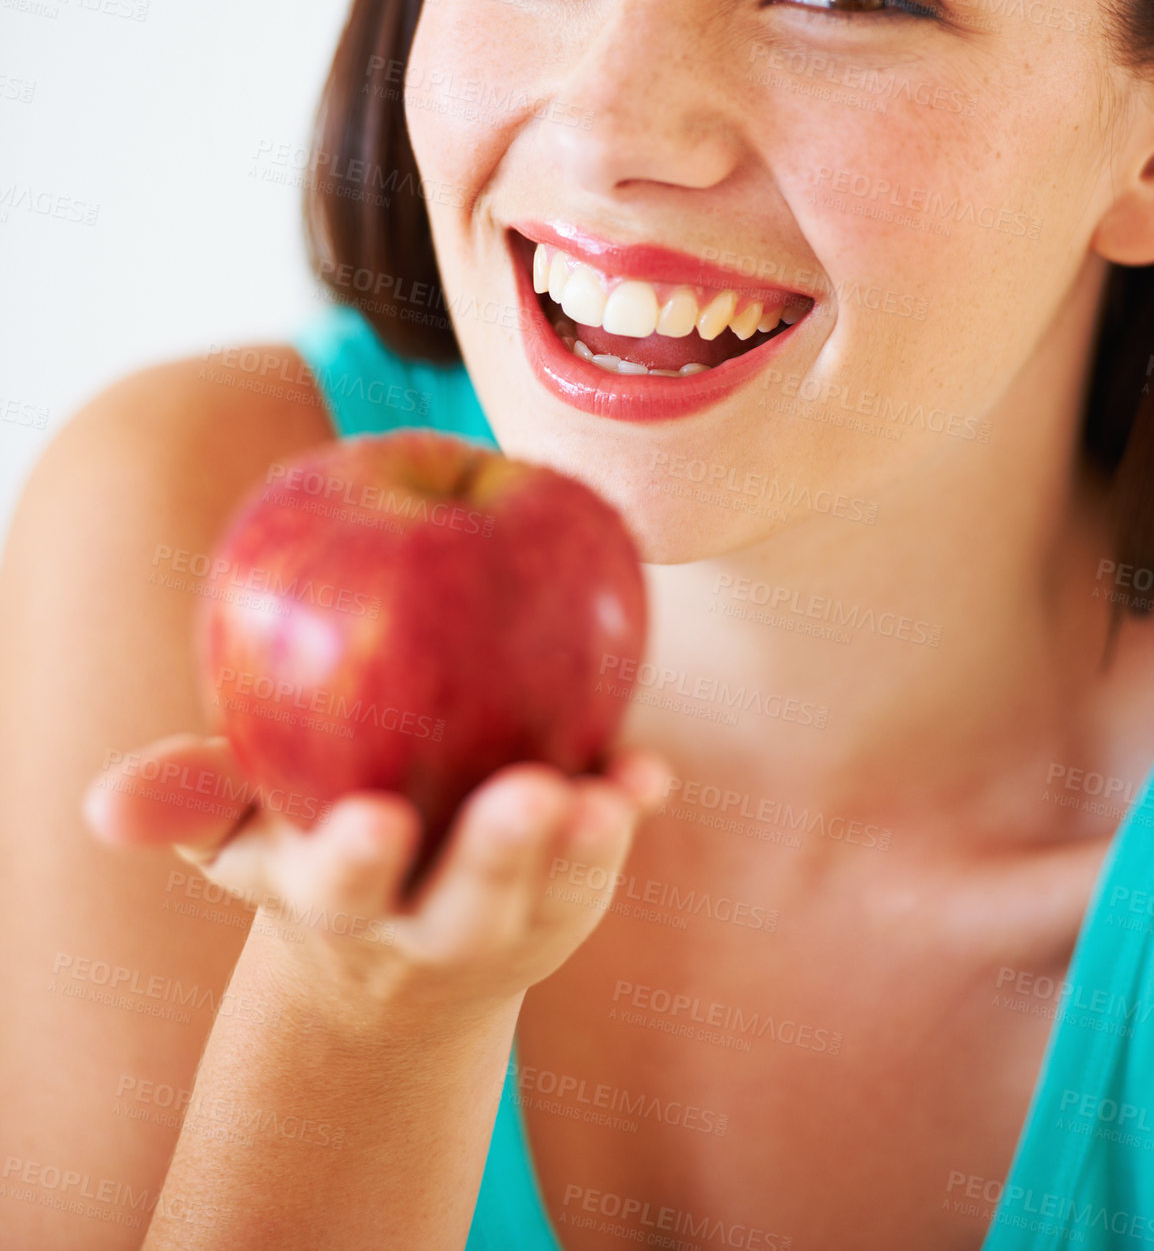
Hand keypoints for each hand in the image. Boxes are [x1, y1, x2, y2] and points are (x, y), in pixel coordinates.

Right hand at [83, 734, 671, 1012]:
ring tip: (608, 795)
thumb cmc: (301, 839)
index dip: (354, 860)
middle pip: (464, 904)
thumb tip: (105, 803)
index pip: (338, 889)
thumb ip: (186, 800)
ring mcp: (509, 912)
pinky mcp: (570, 891)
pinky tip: (646, 774)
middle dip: (496, 857)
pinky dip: (624, 816)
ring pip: (549, 890)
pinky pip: (603, 859)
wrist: (396, 933)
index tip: (375, 820)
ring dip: (583, 847)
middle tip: (532, 796)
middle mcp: (426, 920)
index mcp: (336, 899)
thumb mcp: (238, 826)